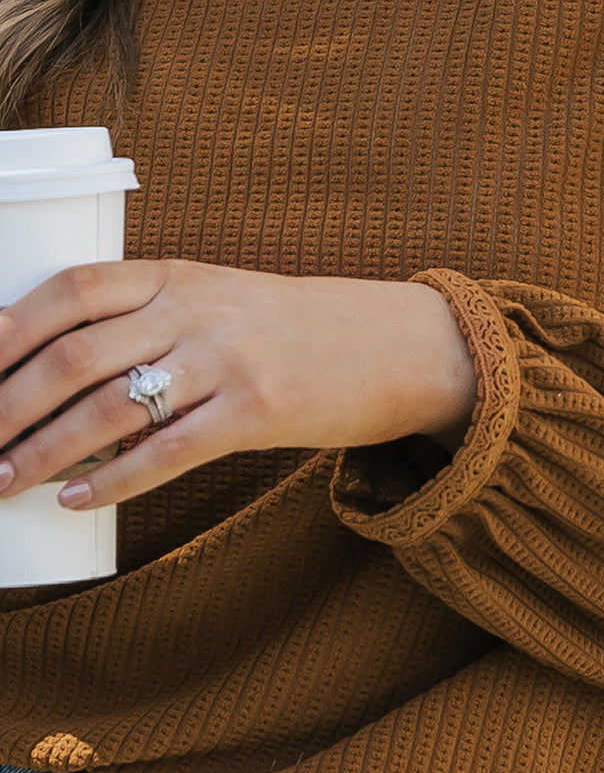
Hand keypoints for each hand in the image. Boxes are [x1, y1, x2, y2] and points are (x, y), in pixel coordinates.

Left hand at [0, 261, 476, 508]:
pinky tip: (78, 498)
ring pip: (109, 407)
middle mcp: (195, 310)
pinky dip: (112, 480)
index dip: (10, 325)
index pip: (73, 289)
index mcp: (178, 274)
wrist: (395, 344)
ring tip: (3, 478)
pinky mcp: (258, 411)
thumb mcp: (220, 300)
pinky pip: (167, 451)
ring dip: (42, 450)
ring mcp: (227, 359)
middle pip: (75, 354)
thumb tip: (65, 375)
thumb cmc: (296, 329)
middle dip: (8, 403)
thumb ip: (151, 320)